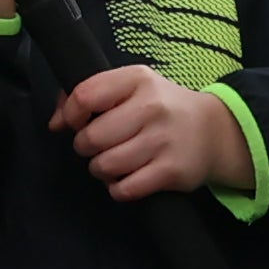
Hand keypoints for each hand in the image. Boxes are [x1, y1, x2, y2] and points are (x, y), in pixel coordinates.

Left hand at [56, 63, 250, 205]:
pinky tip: (126, 178)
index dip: (71, 114)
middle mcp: (151, 107)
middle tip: (98, 146)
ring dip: (101, 170)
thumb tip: (55, 123)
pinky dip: (117, 188)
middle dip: (86, 147)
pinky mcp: (171, 171)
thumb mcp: (132, 87)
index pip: (86, 95)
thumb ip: (91, 95)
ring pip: (106, 166)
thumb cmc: (162, 107)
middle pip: (92, 137)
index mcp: (137, 79)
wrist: (213, 131)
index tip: (75, 122)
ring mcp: (162, 140)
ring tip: (112, 162)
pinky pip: (125, 189)